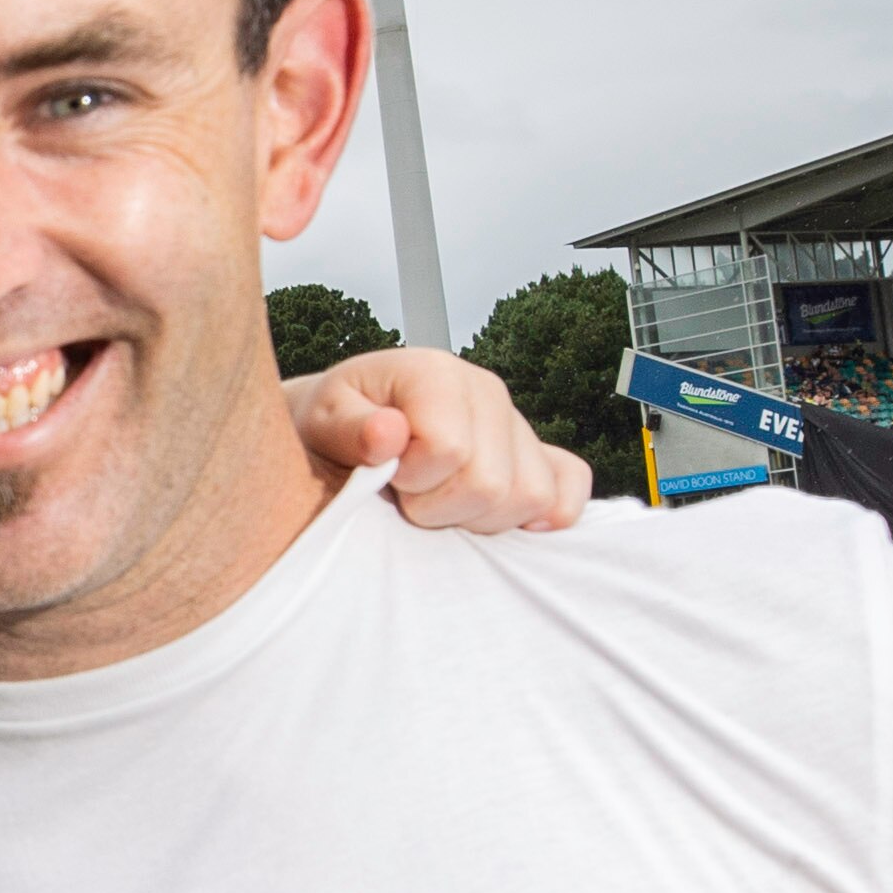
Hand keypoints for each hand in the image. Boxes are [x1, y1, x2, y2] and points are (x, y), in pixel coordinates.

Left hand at [286, 347, 591, 532]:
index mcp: (436, 373)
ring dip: (477, 518)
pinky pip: (570, 485)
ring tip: (438, 499)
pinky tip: (494, 515)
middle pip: (492, 485)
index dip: (412, 481)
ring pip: (531, 497)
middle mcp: (487, 391)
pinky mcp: (537, 453)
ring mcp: (516, 423)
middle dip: (440, 508)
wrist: (343, 430)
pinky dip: (545, 512)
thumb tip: (388, 434)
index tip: (385, 474)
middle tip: (406, 494)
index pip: (451, 452)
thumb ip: (350, 428)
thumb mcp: (321, 422)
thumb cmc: (332, 426)